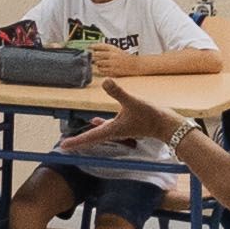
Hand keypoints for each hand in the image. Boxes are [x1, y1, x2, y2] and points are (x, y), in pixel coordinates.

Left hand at [62, 79, 179, 151]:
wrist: (167, 125)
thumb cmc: (151, 116)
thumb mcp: (133, 102)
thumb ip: (119, 92)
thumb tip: (106, 82)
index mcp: (112, 129)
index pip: (90, 137)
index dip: (76, 142)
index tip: (63, 146)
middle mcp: (114, 132)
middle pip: (92, 139)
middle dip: (78, 142)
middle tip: (65, 145)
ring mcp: (120, 130)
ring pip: (99, 134)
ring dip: (87, 135)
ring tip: (76, 137)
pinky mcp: (126, 125)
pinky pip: (108, 127)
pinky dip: (99, 125)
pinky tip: (96, 121)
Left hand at [87, 42, 135, 77]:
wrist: (135, 65)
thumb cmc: (124, 57)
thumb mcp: (116, 50)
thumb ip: (106, 49)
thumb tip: (93, 49)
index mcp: (113, 49)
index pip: (100, 46)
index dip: (92, 46)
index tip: (88, 47)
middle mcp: (112, 55)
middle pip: (97, 55)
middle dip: (93, 56)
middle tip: (92, 57)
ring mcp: (112, 63)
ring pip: (98, 63)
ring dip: (97, 63)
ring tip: (100, 63)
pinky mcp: (112, 71)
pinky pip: (101, 70)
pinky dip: (100, 69)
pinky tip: (103, 68)